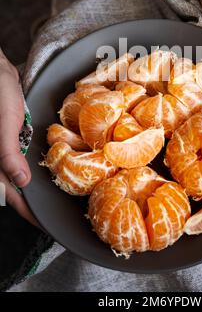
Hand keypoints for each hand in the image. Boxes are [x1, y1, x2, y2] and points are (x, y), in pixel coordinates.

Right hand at [0, 50, 37, 225]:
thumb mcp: (5, 122)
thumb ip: (8, 153)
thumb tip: (21, 182)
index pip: (10, 194)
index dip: (27, 211)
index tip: (44, 224)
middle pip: (13, 188)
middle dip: (30, 202)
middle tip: (52, 212)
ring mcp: (3, 149)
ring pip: (16, 175)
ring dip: (30, 186)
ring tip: (51, 195)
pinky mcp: (9, 140)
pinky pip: (18, 160)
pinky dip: (29, 168)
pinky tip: (41, 169)